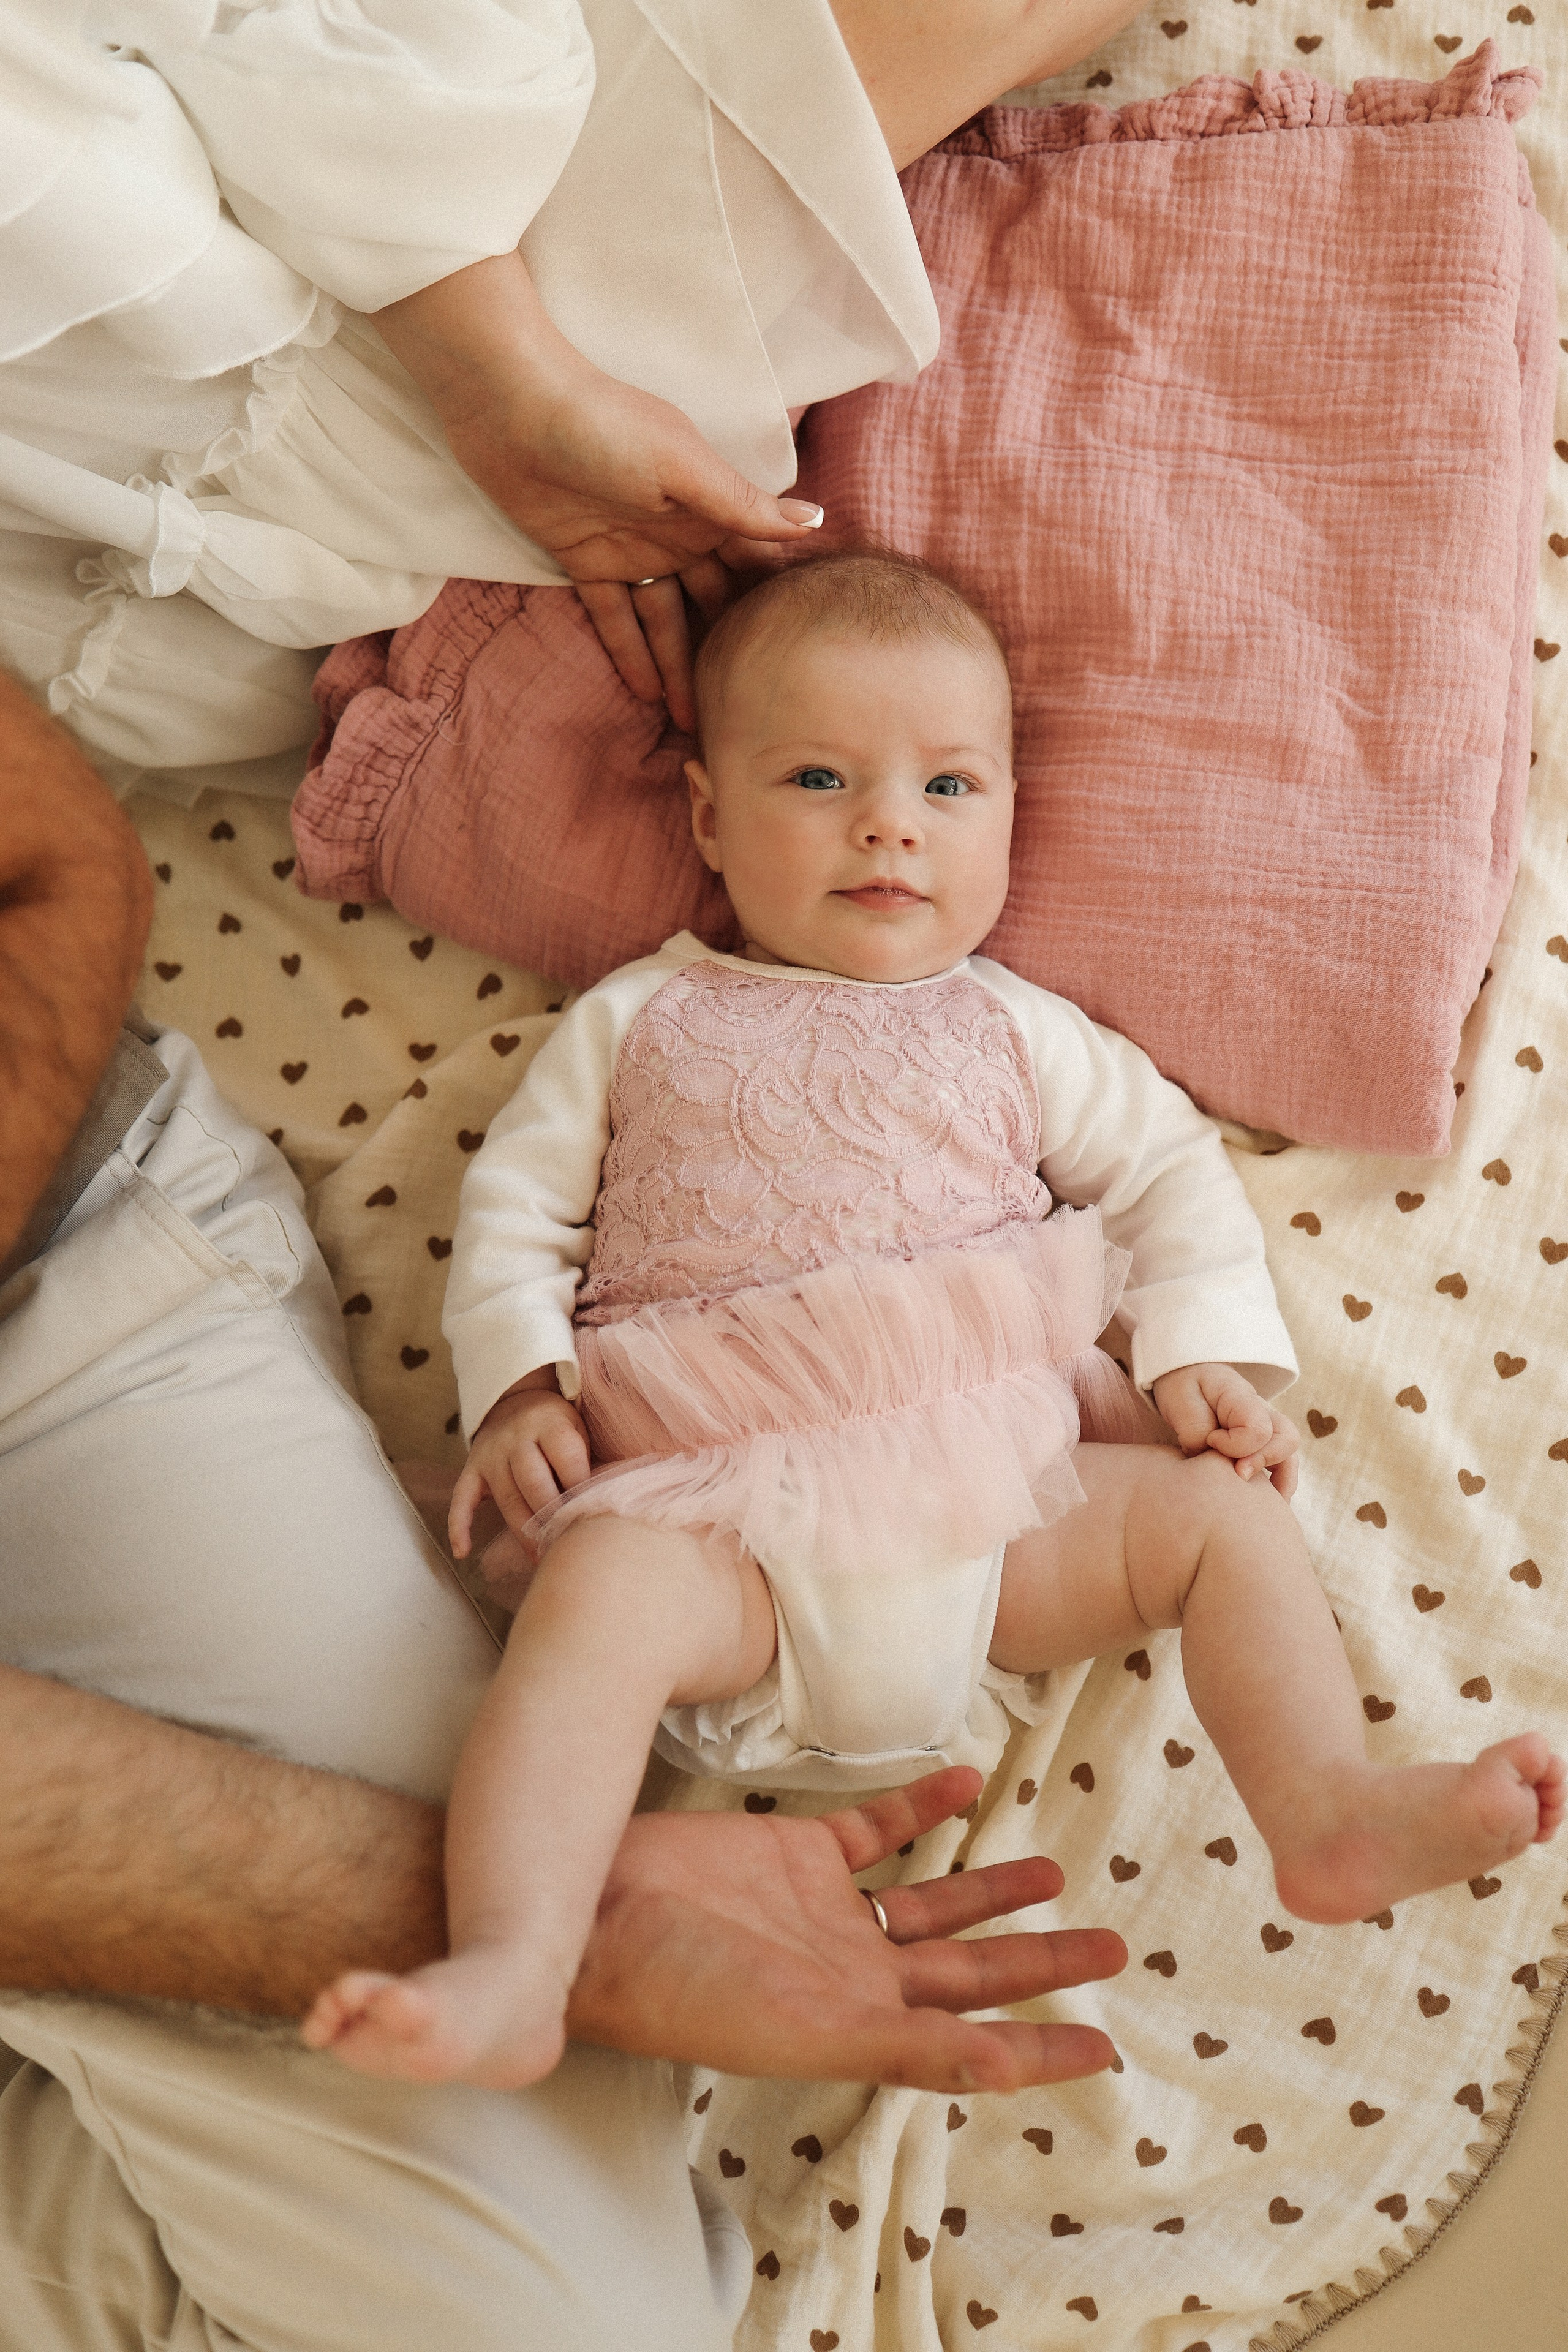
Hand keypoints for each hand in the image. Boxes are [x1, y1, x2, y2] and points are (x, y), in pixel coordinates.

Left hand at [375, 252, 822, 730]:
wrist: (513, 409)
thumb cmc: (607, 424)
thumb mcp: (684, 466)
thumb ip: (742, 505)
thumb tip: (815, 523)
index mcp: (711, 505)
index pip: (756, 560)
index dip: (777, 603)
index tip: (808, 652)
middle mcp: (680, 532)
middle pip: (715, 601)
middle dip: (733, 649)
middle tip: (756, 705)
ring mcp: (635, 551)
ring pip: (667, 621)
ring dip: (681, 667)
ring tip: (697, 722)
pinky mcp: (589, 564)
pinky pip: (616, 618)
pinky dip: (631, 654)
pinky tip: (649, 696)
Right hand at [448, 1376, 589, 1557]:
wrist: (516, 1403)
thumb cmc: (559, 1428)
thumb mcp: (579, 1429)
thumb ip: (588, 1460)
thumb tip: (607, 1501)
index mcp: (550, 1424)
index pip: (566, 1460)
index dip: (579, 1491)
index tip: (591, 1518)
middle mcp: (516, 1438)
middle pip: (535, 1483)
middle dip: (551, 1517)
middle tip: (566, 1544)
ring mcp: (491, 1454)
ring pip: (507, 1498)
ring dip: (523, 1532)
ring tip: (540, 1558)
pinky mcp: (472, 1469)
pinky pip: (462, 1498)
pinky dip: (459, 1525)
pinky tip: (463, 1551)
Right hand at [568, 1766, 1125, 2089]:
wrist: (600, 1917)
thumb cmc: (690, 1990)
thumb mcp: (805, 2031)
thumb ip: (907, 2048)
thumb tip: (1002, 2069)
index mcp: (864, 2026)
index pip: (975, 2041)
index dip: (1040, 2046)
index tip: (1107, 2047)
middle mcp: (856, 1972)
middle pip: (970, 1968)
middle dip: (1040, 1961)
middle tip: (1112, 1946)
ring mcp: (828, 1910)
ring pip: (932, 1899)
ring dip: (991, 1886)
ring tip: (1054, 1871)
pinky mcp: (797, 1850)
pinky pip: (875, 1830)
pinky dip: (921, 1806)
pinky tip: (964, 1780)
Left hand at [1151, 1363, 1298, 1497]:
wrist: (1185, 1374)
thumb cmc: (1182, 1388)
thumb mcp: (1181, 1403)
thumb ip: (1196, 1432)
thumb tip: (1212, 1461)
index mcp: (1240, 1397)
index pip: (1257, 1428)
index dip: (1235, 1445)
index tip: (1210, 1442)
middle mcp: (1261, 1410)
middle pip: (1287, 1438)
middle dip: (1266, 1463)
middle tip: (1238, 1476)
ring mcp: (1265, 1425)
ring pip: (1290, 1454)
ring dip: (1282, 1481)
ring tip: (1267, 1504)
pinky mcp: (1261, 1441)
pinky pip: (1281, 1462)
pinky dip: (1277, 1483)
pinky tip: (1265, 1501)